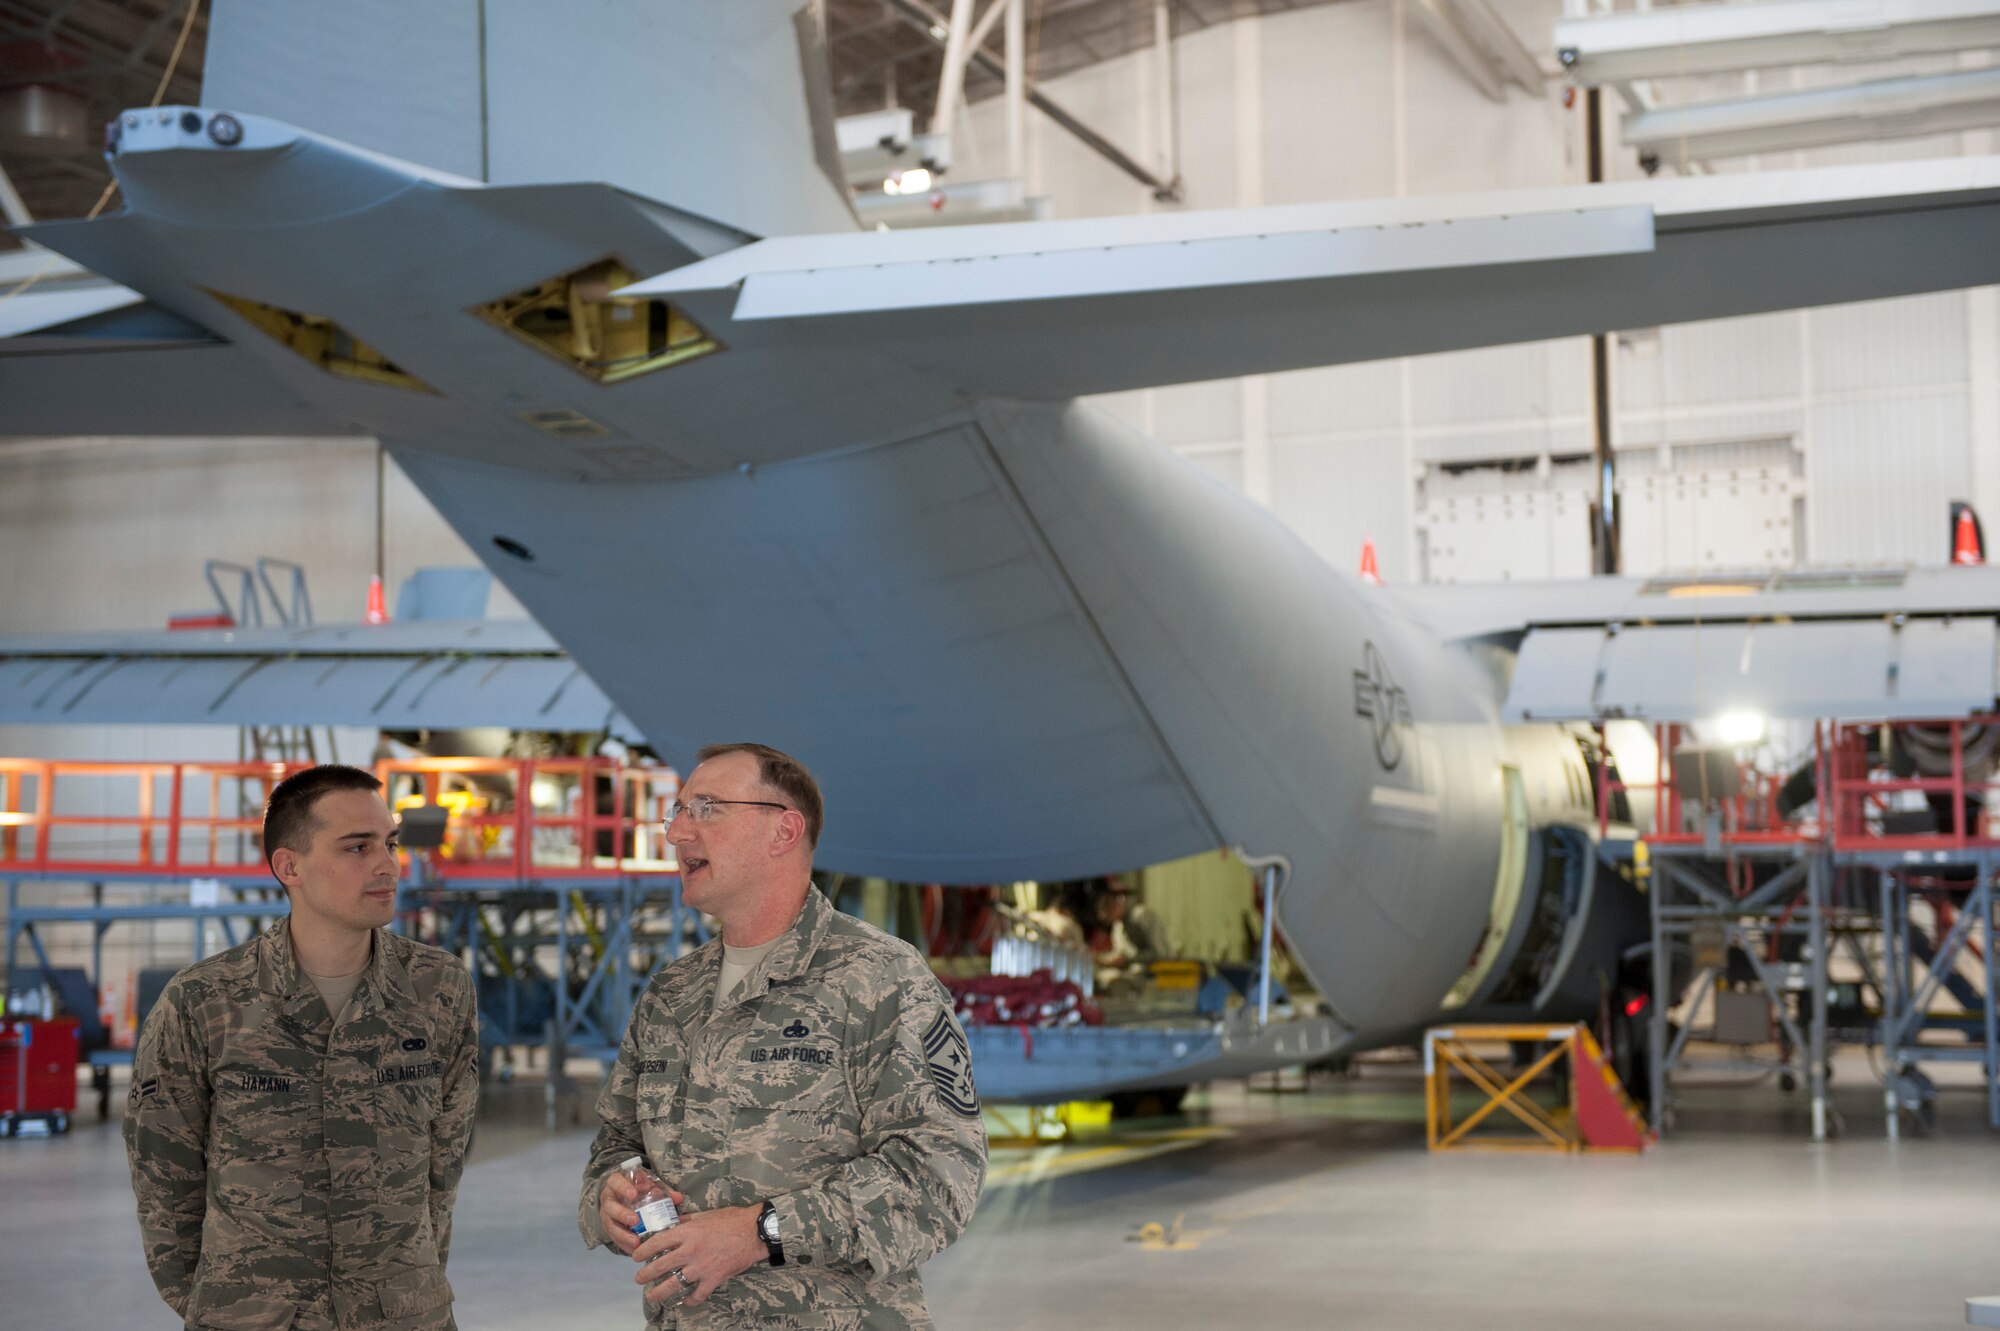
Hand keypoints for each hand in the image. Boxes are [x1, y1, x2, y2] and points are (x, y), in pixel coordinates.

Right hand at [596, 1174, 685, 1256]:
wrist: (623, 1197)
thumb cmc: (637, 1188)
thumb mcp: (648, 1184)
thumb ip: (662, 1189)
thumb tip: (678, 1198)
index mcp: (616, 1184)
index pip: (615, 1182)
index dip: (623, 1188)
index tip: (634, 1195)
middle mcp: (608, 1200)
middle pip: (610, 1207)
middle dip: (622, 1214)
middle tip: (635, 1220)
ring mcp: (607, 1216)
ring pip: (610, 1226)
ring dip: (623, 1235)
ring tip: (636, 1242)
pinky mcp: (610, 1230)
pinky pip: (615, 1239)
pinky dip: (624, 1246)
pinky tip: (635, 1251)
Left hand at [634, 1203, 765, 1307]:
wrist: (755, 1231)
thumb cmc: (732, 1219)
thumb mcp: (706, 1215)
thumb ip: (688, 1220)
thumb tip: (674, 1222)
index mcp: (688, 1232)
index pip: (658, 1242)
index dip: (643, 1251)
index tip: (636, 1256)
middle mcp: (690, 1250)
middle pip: (660, 1266)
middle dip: (645, 1274)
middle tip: (639, 1279)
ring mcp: (701, 1266)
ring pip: (674, 1284)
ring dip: (659, 1292)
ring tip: (651, 1296)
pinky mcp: (714, 1278)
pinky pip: (698, 1294)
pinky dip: (690, 1300)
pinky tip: (686, 1301)